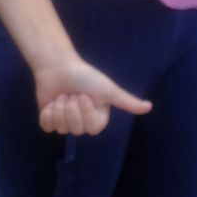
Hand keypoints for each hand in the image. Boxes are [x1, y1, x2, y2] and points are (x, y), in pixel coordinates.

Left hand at [33, 54, 151, 135]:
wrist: (58, 67)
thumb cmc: (85, 77)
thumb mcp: (109, 89)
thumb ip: (127, 101)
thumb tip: (149, 107)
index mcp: (98, 118)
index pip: (93, 128)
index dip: (86, 112)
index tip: (83, 95)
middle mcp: (83, 122)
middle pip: (76, 130)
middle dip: (72, 109)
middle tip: (72, 94)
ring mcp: (65, 122)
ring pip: (61, 128)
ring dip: (59, 108)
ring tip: (62, 95)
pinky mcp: (49, 119)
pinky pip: (47, 127)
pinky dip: (47, 113)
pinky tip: (51, 102)